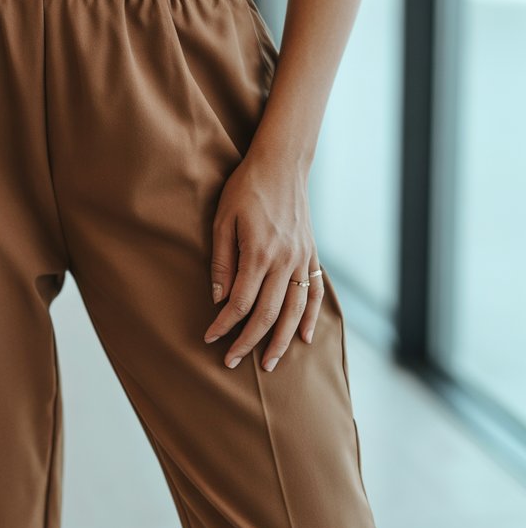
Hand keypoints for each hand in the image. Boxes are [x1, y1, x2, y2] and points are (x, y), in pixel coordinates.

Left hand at [203, 147, 323, 371]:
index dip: (224, 325)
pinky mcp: (312, 255)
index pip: (240, 302)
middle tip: (233, 362)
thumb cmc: (245, 188)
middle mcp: (284, 260)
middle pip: (268, 314)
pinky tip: (306, 338)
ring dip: (282, 341)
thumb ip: (221, 261)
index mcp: (258, 253)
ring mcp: (302, 259)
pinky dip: (312, 317)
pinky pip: (315, 293)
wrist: (282, 164)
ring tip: (268, 363)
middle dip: (249, 342)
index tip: (210, 339)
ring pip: (295, 311)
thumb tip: (218, 299)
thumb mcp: (222, 220)